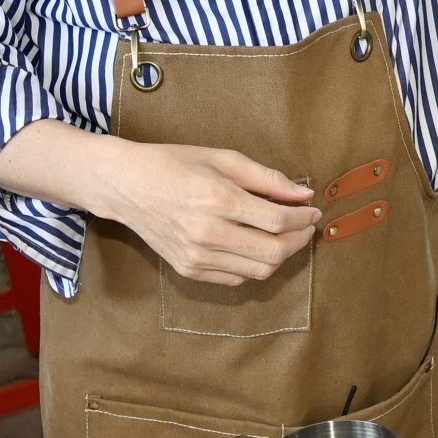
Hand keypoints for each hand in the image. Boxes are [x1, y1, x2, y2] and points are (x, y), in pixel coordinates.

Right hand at [96, 142, 320, 284]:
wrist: (124, 185)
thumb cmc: (173, 163)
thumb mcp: (223, 158)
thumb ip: (267, 178)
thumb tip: (303, 194)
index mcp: (217, 200)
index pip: (278, 221)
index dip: (304, 218)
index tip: (312, 211)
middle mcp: (207, 234)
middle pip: (273, 252)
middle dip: (299, 240)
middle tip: (306, 227)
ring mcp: (196, 256)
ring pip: (258, 271)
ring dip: (281, 255)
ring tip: (286, 236)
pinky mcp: (188, 269)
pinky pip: (236, 279)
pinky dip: (254, 265)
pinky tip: (256, 246)